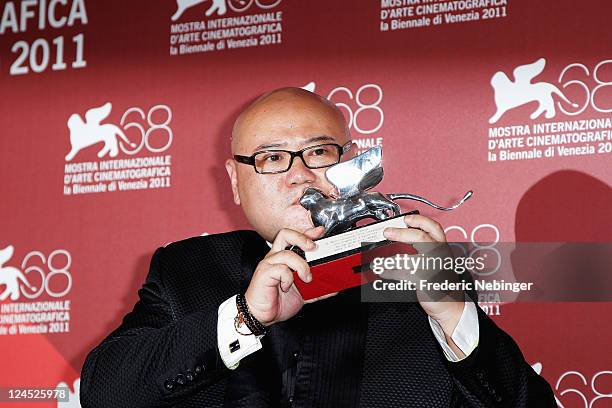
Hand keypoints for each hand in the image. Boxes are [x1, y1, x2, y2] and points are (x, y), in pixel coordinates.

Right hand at [245, 226, 324, 325]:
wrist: (262, 316)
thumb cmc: (279, 302)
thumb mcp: (304, 294)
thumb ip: (317, 288)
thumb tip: (334, 287)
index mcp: (285, 258)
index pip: (295, 238)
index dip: (308, 233)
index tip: (320, 232)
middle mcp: (276, 257)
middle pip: (286, 234)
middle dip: (302, 238)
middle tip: (313, 248)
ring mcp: (269, 264)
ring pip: (287, 253)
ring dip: (301, 265)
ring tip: (306, 278)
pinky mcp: (264, 273)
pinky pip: (280, 269)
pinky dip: (288, 278)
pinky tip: (286, 287)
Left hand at [383, 214, 464, 353]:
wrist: (451, 303)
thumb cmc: (440, 278)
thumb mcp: (438, 258)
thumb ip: (423, 247)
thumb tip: (400, 235)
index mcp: (442, 246)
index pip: (433, 227)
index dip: (419, 220)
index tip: (405, 218)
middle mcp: (439, 255)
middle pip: (421, 238)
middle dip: (401, 233)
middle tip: (387, 232)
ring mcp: (433, 269)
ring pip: (409, 259)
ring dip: (390, 260)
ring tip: (378, 261)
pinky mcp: (425, 282)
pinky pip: (403, 275)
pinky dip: (390, 273)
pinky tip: (383, 272)